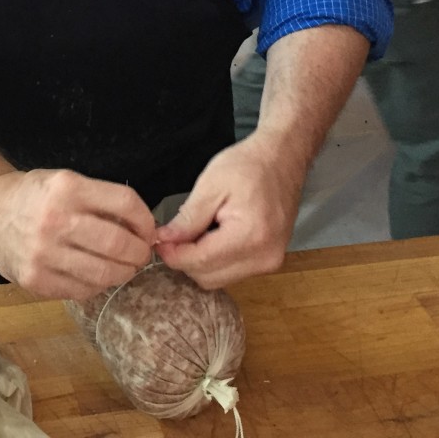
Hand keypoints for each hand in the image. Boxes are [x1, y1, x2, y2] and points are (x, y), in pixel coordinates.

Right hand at [0, 169, 156, 299]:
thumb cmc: (34, 195)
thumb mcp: (65, 182)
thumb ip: (100, 200)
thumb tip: (143, 227)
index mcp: (68, 187)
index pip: (125, 203)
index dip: (146, 219)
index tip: (149, 229)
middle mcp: (56, 219)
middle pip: (118, 243)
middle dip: (140, 252)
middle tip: (142, 254)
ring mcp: (44, 253)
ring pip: (104, 273)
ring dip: (124, 273)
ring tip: (125, 267)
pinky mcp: (36, 279)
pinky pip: (82, 290)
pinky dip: (98, 285)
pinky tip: (98, 276)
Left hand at [152, 134, 301, 288]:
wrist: (282, 159)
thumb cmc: (247, 165)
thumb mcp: (211, 185)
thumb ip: (189, 218)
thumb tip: (164, 240)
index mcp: (250, 236)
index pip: (200, 261)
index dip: (173, 254)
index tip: (156, 240)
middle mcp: (263, 258)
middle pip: (208, 277)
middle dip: (185, 259)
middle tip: (171, 234)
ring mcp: (270, 263)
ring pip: (219, 278)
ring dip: (200, 261)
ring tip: (194, 231)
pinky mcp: (270, 261)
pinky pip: (233, 272)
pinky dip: (216, 260)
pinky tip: (211, 236)